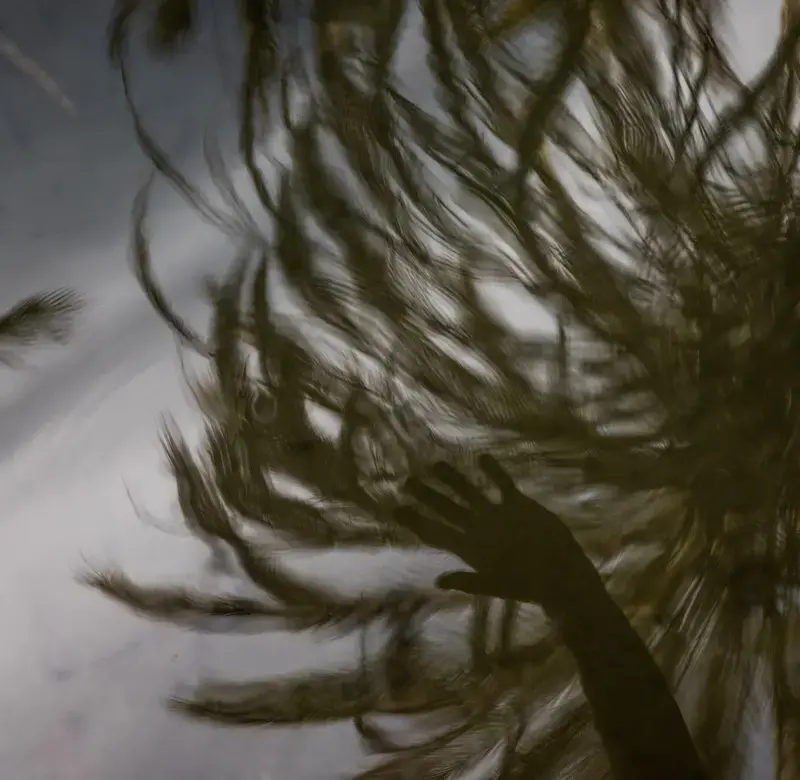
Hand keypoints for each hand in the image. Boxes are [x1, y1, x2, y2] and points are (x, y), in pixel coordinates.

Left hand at [393, 455, 597, 613]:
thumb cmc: (527, 586)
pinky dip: (494, 472)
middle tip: (406, 481)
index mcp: (469, 547)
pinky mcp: (518, 506)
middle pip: (446, 508)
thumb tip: (437, 581)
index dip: (416, 520)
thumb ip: (467, 580)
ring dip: (453, 479)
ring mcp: (497, 516)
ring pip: (470, 493)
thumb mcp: (495, 586)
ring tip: (436, 464)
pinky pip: (503, 484)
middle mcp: (479, 528)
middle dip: (427, 495)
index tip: (396, 508)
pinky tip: (483, 458)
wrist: (561, 575)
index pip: (436, 531)